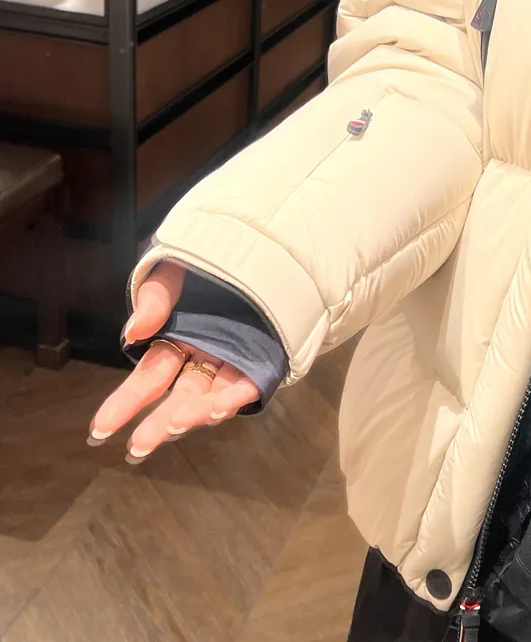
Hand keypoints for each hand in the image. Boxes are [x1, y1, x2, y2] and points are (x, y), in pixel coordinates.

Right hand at [88, 262, 260, 463]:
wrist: (260, 247)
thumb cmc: (211, 260)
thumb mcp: (172, 272)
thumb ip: (153, 299)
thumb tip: (133, 333)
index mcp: (179, 340)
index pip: (149, 377)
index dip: (126, 403)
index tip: (100, 430)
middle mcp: (205, 357)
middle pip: (179, 395)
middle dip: (157, 422)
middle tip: (137, 448)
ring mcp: (234, 361)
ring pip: (212, 395)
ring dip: (194, 413)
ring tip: (173, 424)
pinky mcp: (264, 360)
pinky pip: (249, 383)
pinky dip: (235, 396)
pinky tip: (217, 408)